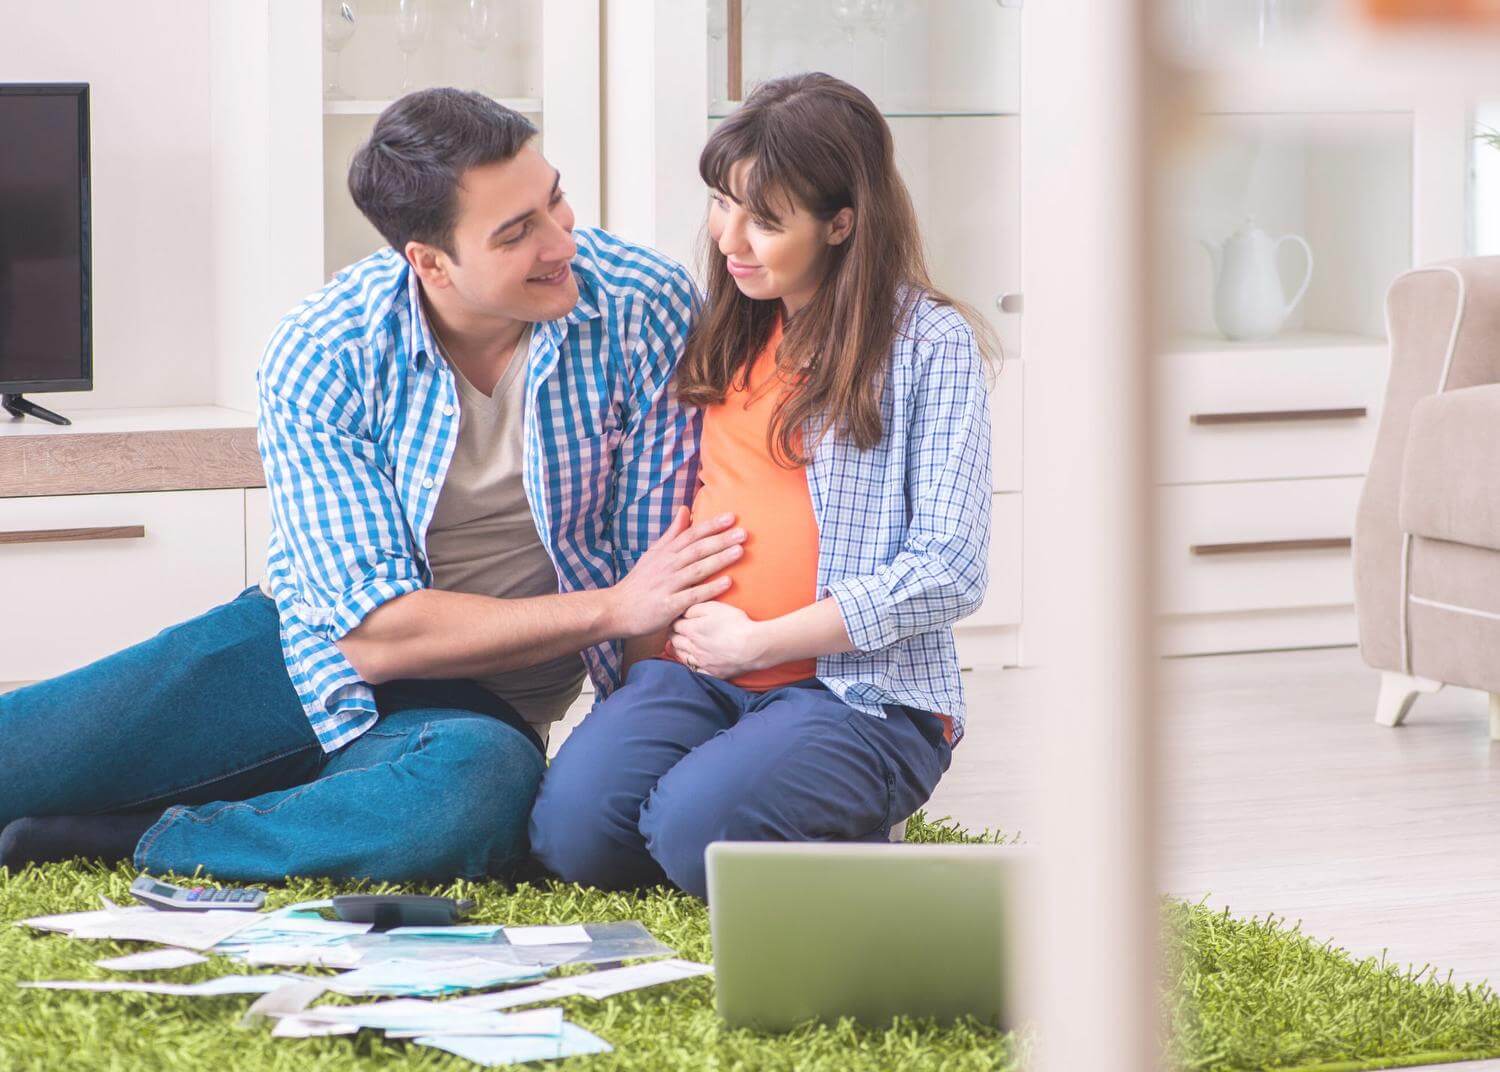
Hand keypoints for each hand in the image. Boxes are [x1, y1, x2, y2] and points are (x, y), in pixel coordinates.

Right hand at [605, 508, 744, 638]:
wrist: (616, 610)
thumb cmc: (639, 583)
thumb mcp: (653, 554)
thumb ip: (672, 533)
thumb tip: (685, 509)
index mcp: (665, 553)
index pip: (691, 534)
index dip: (711, 525)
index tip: (732, 517)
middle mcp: (667, 566)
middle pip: (697, 549)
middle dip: (721, 540)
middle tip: (744, 532)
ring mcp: (667, 585)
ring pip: (697, 569)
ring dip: (719, 560)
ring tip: (740, 551)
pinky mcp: (668, 605)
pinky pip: (692, 596)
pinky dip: (710, 589)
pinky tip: (728, 583)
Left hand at [669, 601, 768, 680]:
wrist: (753, 646)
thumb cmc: (736, 623)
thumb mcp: (715, 607)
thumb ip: (695, 608)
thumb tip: (684, 612)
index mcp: (691, 630)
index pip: (674, 625)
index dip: (675, 620)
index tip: (678, 618)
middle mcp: (693, 648)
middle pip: (675, 641)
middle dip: (674, 634)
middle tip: (677, 630)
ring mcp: (702, 662)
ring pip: (682, 657)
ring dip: (679, 649)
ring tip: (682, 644)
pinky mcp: (712, 673)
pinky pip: (695, 670)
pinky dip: (691, 664)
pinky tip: (695, 660)